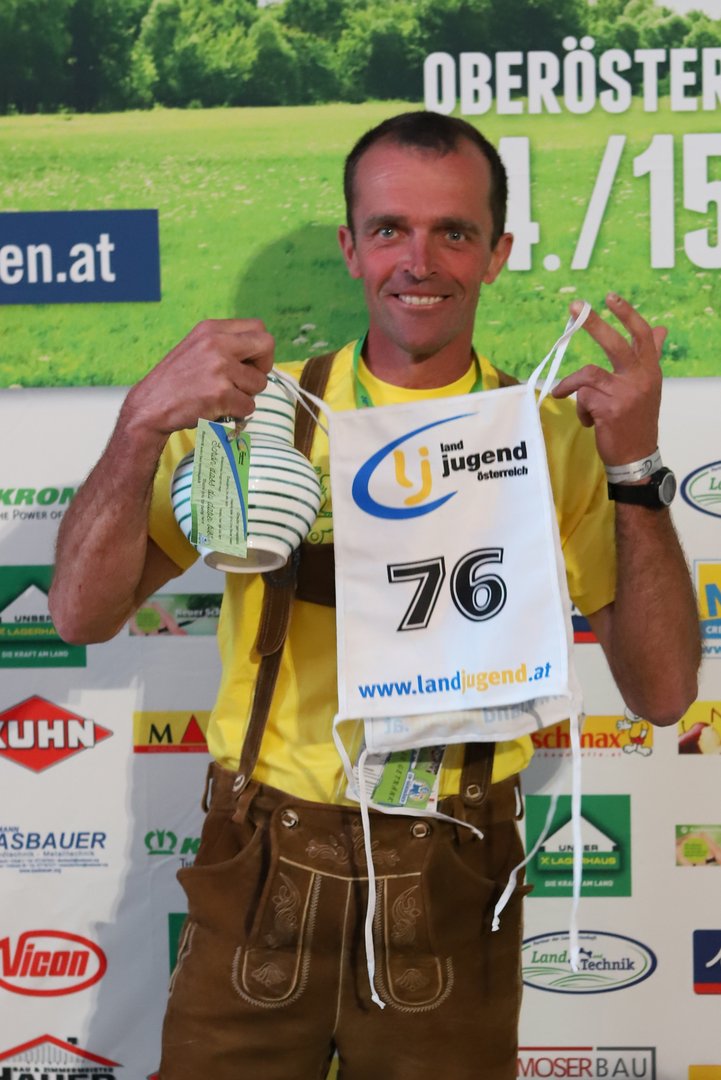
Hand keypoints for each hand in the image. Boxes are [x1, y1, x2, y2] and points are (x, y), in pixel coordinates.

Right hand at [122, 319, 274, 437]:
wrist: (150, 405)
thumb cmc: (176, 381)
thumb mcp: (197, 348)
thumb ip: (225, 345)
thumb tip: (260, 355)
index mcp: (211, 329)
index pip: (258, 327)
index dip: (260, 348)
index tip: (249, 363)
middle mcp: (217, 343)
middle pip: (267, 346)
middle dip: (263, 367)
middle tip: (248, 381)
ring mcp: (219, 368)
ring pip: (260, 383)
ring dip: (247, 395)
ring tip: (223, 397)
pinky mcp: (220, 394)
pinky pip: (249, 406)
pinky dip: (237, 412)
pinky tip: (218, 408)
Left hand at [552, 294, 665, 466]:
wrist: (636, 456)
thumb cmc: (637, 419)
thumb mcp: (648, 386)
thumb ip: (650, 356)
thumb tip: (661, 328)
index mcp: (650, 370)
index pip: (642, 335)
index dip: (627, 314)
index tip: (610, 297)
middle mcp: (641, 379)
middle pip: (615, 344)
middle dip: (593, 324)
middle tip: (575, 307)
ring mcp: (625, 394)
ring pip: (589, 373)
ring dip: (570, 383)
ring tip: (562, 393)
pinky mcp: (609, 410)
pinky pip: (582, 399)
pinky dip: (580, 409)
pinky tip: (587, 420)